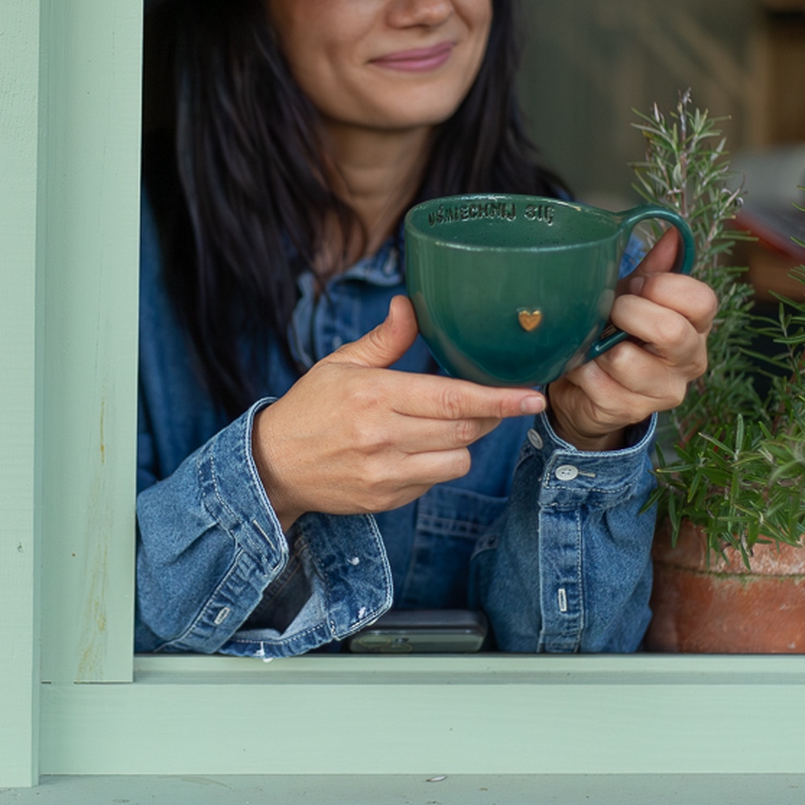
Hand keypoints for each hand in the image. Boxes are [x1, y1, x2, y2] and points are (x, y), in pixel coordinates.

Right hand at [251, 296, 545, 530]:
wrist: (273, 465)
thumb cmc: (310, 408)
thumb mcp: (341, 364)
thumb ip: (383, 339)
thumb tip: (410, 305)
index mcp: (374, 395)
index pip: (451, 399)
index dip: (497, 399)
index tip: (531, 396)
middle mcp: (382, 437)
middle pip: (463, 430)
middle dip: (489, 416)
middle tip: (497, 401)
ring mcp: (385, 473)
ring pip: (456, 460)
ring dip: (464, 442)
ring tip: (447, 425)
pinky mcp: (386, 499)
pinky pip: (434, 481)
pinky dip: (438, 464)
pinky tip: (418, 449)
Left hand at [546, 226, 716, 450]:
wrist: (588, 391)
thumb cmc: (616, 334)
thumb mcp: (634, 297)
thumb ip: (654, 268)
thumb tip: (672, 232)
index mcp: (696, 327)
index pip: (701, 300)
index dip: (662, 286)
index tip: (636, 285)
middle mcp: (690, 361)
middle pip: (671, 330)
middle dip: (628, 312)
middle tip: (609, 312)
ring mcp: (664, 392)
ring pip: (626, 359)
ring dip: (596, 345)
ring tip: (591, 342)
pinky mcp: (632, 413)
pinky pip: (597, 382)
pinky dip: (579, 369)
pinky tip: (580, 366)